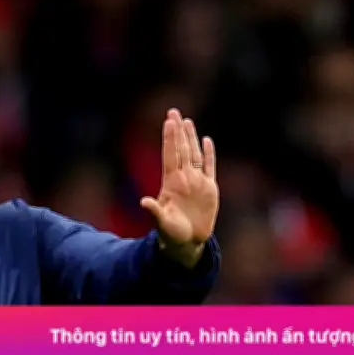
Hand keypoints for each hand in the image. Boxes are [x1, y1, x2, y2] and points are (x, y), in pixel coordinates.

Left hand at [139, 109, 218, 267]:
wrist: (187, 243)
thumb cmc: (172, 234)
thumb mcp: (162, 223)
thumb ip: (155, 211)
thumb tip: (144, 202)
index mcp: (171, 183)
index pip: (170, 155)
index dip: (170, 138)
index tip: (168, 122)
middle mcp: (183, 178)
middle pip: (181, 149)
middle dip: (177, 131)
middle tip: (173, 111)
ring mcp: (196, 182)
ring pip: (194, 154)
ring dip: (191, 138)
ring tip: (187, 121)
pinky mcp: (209, 189)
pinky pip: (209, 167)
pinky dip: (209, 154)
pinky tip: (206, 141)